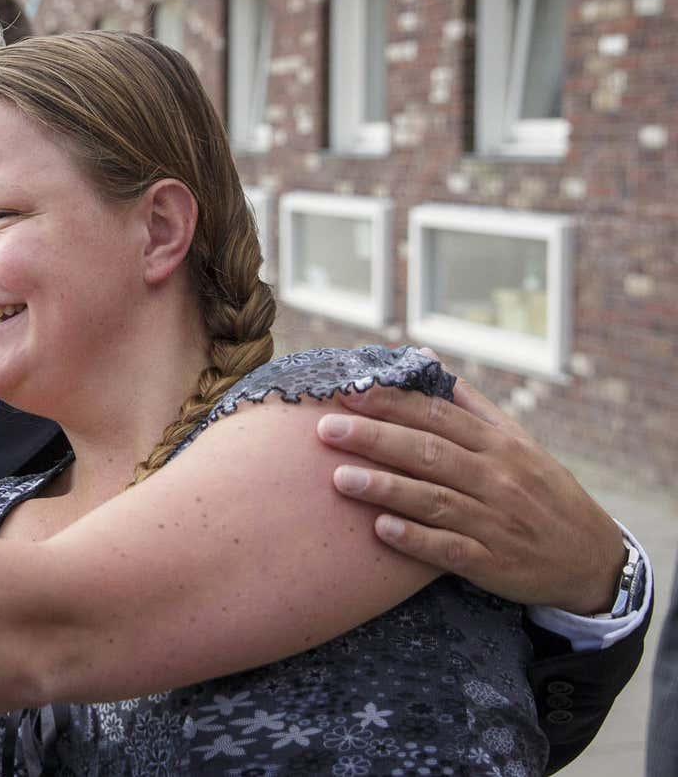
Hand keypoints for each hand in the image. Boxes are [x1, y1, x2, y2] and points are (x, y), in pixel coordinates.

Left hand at [319, 365, 622, 614]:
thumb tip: (424, 356)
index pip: (438, 416)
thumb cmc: (540, 491)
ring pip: (434, 499)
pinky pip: (449, 549)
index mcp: (499, 445)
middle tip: (326, 429)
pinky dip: (417, 539)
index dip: (392, 403)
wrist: (592, 558)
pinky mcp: (492, 562)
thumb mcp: (518, 442)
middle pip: (429, 453)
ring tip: (340, 479)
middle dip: (375, 439)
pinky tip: (381, 530)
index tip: (349, 391)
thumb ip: (468, 403)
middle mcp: (497, 478)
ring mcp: (495, 521)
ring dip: (386, 488)